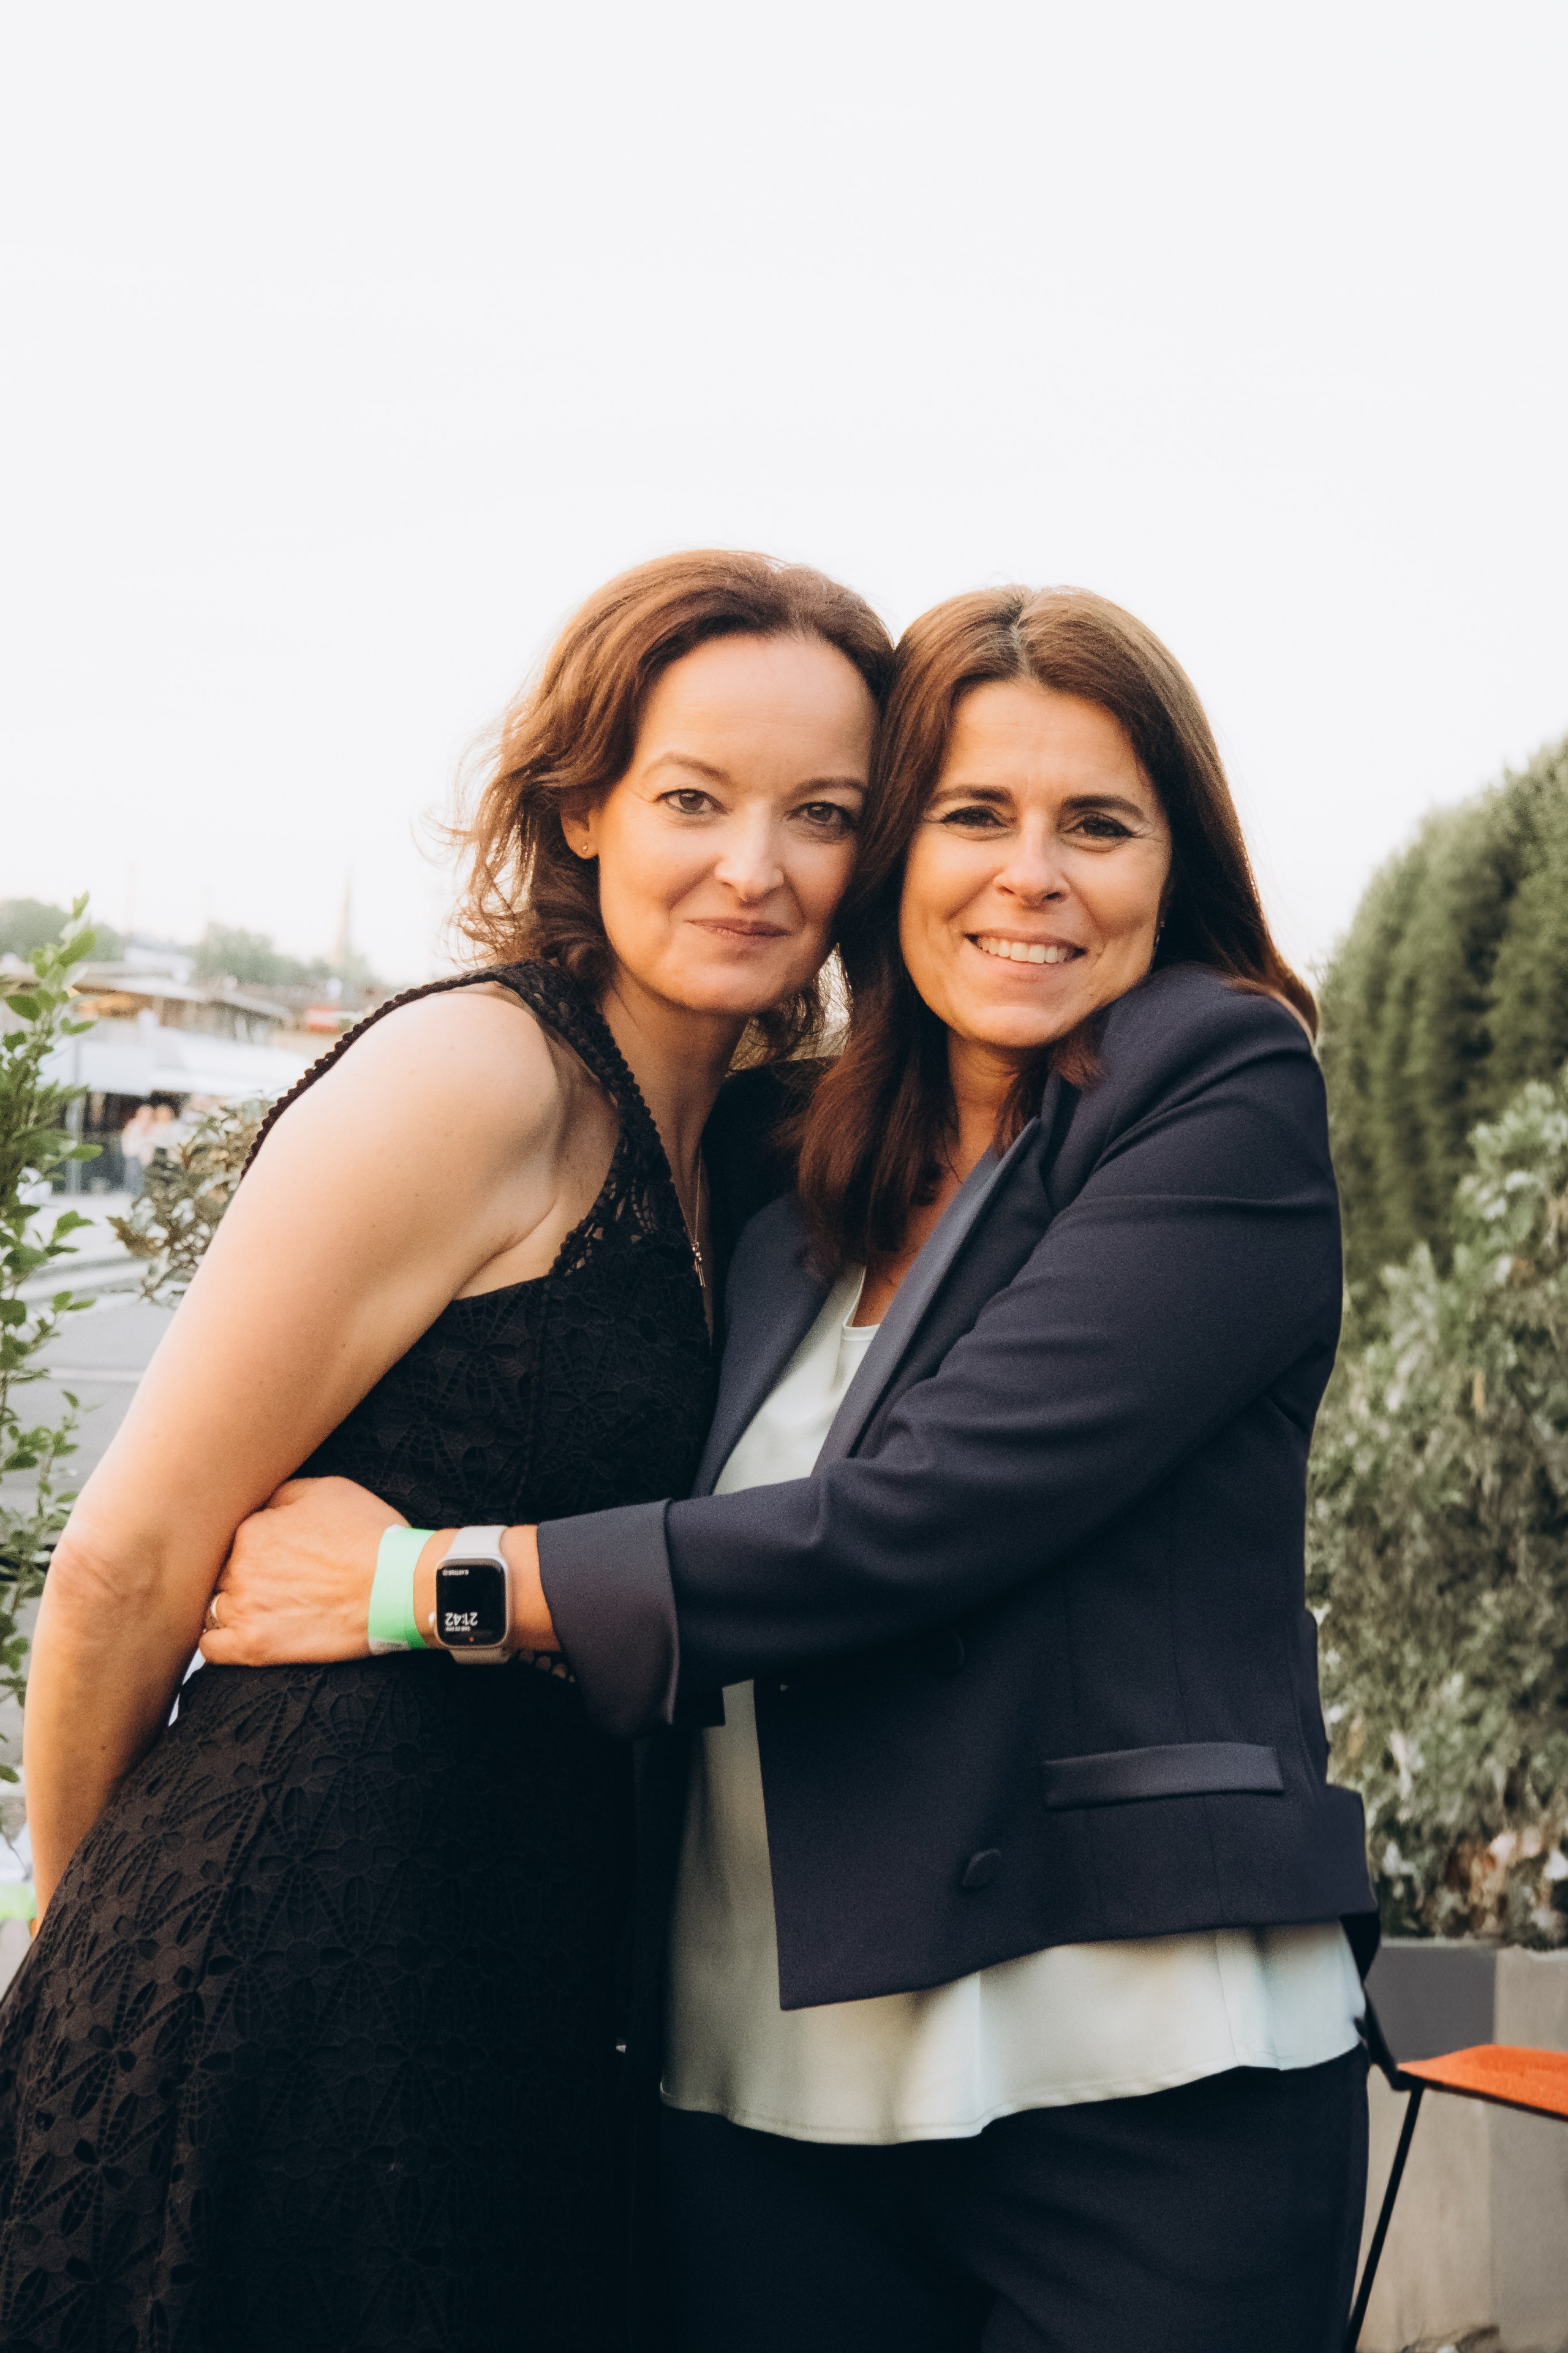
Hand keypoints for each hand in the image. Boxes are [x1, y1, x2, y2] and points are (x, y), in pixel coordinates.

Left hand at [201, 1476, 421, 1664]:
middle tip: (278, 1584)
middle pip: (221, 1574)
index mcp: (251, 1529)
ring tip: (268, 1611)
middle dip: (243, 1577)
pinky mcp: (253, 1646)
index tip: (281, 1557)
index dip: (256, 1548)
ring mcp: (243, 1608)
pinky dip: (221, 1643)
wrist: (397, 1586)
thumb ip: (282, 1494)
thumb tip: (263, 1505)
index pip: (231, 1539)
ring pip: (213, 1607)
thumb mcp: (328, 1490)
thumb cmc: (370, 1536)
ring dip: (234, 1608)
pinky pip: (211, 1648)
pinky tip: (245, 1636)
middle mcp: (239, 1567)